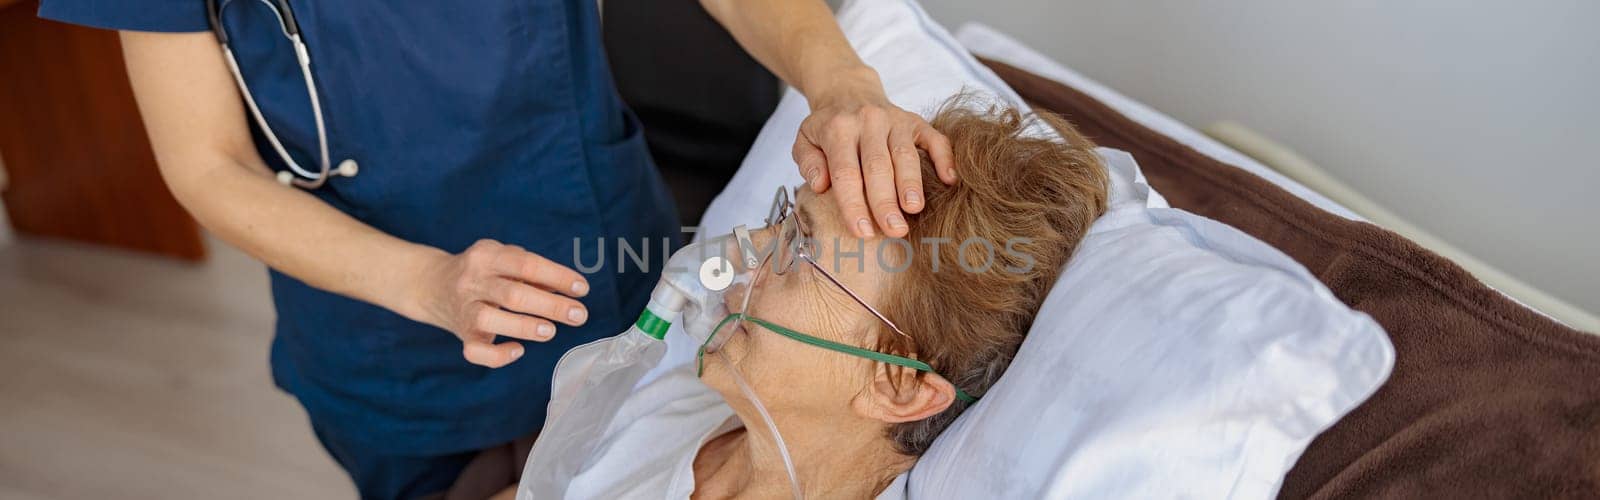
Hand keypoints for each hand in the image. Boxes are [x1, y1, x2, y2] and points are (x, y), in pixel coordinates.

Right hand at [413, 239, 589, 367]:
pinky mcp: (461, 334)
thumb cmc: (481, 271)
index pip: (526, 264)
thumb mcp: (502, 257)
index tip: (581, 288)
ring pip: (491, 319)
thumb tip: (567, 288)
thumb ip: (531, 270)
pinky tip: (518, 350)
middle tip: (579, 315)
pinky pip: (475, 351)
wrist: (432, 284)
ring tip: (550, 331)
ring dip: (525, 326)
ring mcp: (464, 309)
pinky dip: (498, 355)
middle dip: (551, 305)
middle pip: (513, 294)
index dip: (557, 276)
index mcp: (486, 256)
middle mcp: (472, 281)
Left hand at [792, 68, 955, 237]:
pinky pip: (936, 138)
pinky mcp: (916, 121)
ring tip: (915, 210)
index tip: (862, 232)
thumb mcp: (804, 140)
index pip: (846, 172)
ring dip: (911, 184)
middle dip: (885, 201)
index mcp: (838, 129)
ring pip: (905, 154)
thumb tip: (820, 185)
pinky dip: (945, 158)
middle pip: (878, 166)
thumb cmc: (827, 127)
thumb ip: (808, 162)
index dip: (854, 204)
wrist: (848, 91)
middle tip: (894, 230)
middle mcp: (868, 121)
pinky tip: (950, 181)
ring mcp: (895, 119)